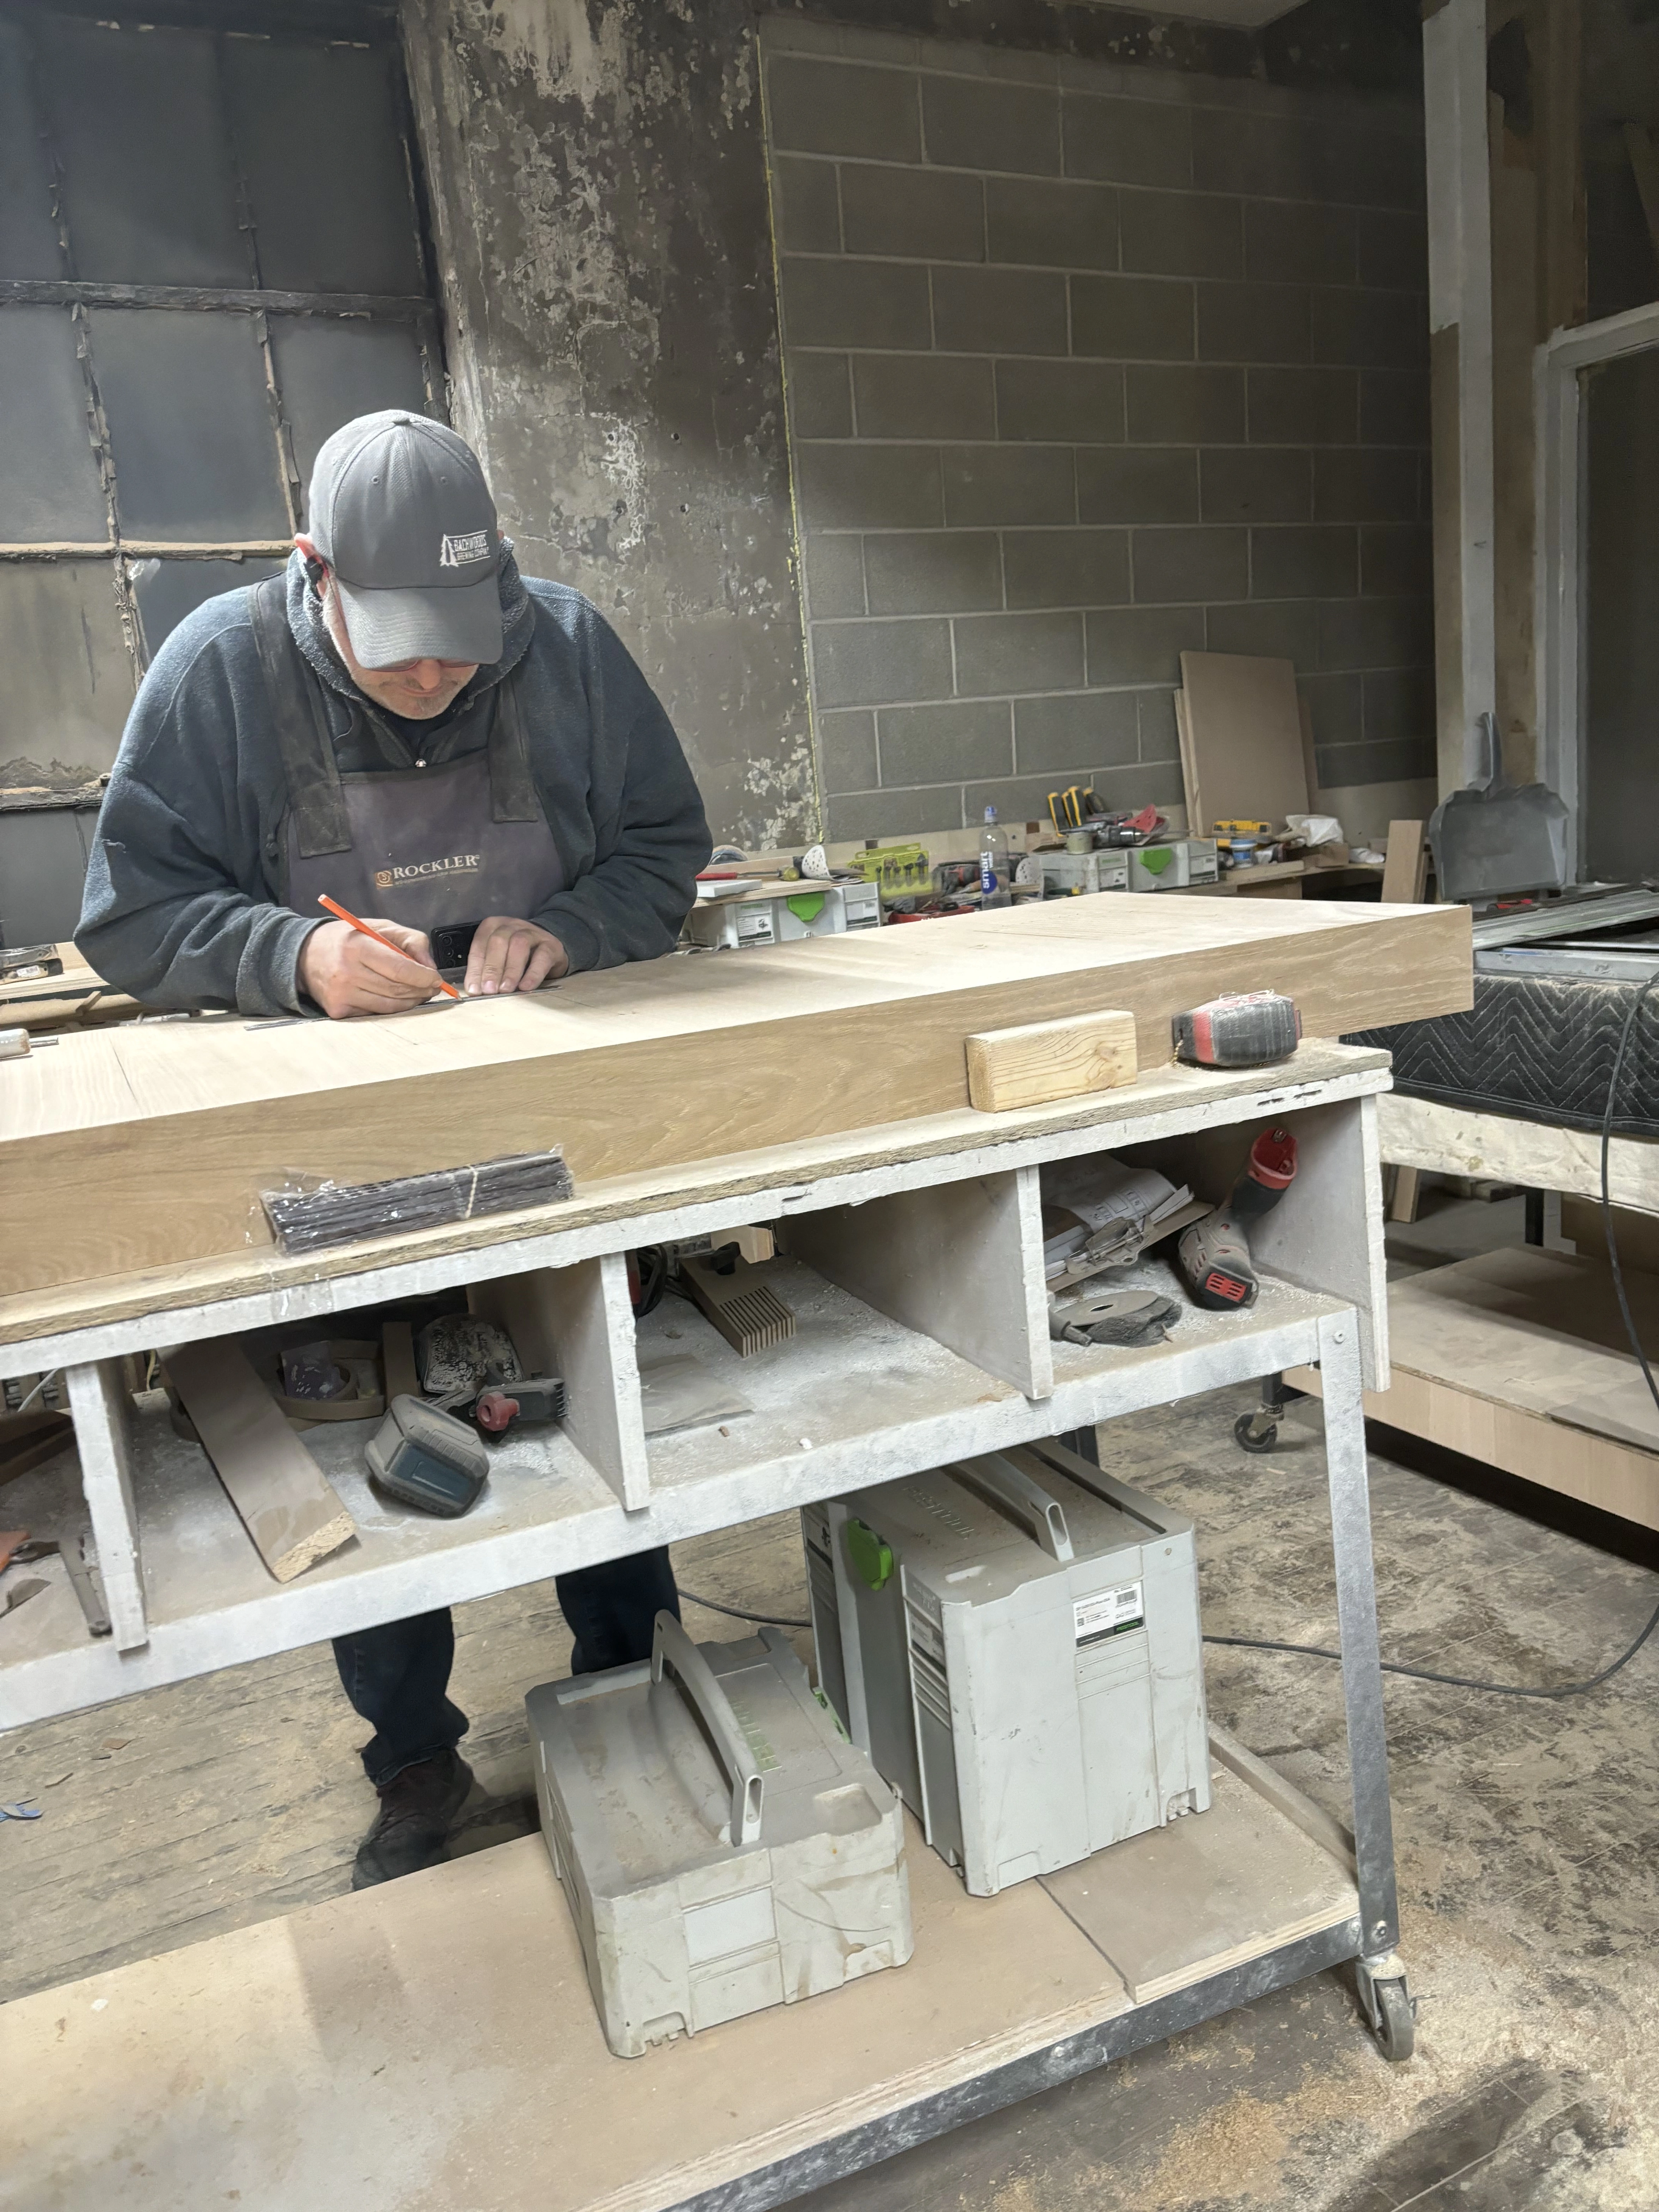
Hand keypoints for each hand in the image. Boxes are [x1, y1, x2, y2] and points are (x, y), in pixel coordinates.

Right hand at [297, 917, 442, 1018]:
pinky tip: (391, 996)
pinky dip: (389, 1006)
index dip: (423, 977)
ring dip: (410, 1001)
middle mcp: (347, 972)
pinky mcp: (337, 1010)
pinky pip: (374, 1013)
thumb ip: (410, 940)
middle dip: (421, 990)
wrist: (304, 955)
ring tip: (417, 993)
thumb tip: (430, 967)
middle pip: (397, 989)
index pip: (399, 969)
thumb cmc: (347, 939)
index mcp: (357, 946)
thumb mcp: (379, 927)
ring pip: (389, 1006)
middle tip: (432, 987)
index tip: (436, 979)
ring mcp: (341, 994)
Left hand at [464, 916, 568, 995]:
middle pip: (498, 942)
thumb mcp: (498, 959)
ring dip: (510, 970)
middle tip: (489, 990)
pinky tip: (526, 987)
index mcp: (492, 927)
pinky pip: (542, 956)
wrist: (547, 949)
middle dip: (492, 968)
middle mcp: (511, 925)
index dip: (475, 968)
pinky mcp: (551, 944)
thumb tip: (476, 991)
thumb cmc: (517, 957)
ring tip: (506, 989)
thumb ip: (486, 971)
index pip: (479, 946)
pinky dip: (533, 973)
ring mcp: (532, 932)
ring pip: (518, 945)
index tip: (475, 989)